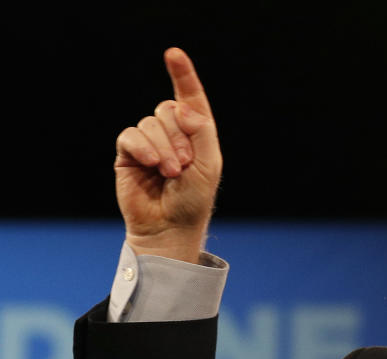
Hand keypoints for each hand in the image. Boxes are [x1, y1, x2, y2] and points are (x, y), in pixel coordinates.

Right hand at [114, 48, 222, 262]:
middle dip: (179, 136)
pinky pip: (130, 135)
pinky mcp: (128, 154)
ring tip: (171, 173)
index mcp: (195, 134)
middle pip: (169, 109)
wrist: (170, 226)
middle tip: (185, 165)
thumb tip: (182, 106)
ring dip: (164, 148)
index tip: (174, 54)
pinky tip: (151, 164)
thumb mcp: (209, 165)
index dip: (183, 75)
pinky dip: (142, 147)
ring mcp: (149, 143)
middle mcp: (172, 134)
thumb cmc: (193, 200)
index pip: (190, 99)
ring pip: (150, 123)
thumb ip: (201, 132)